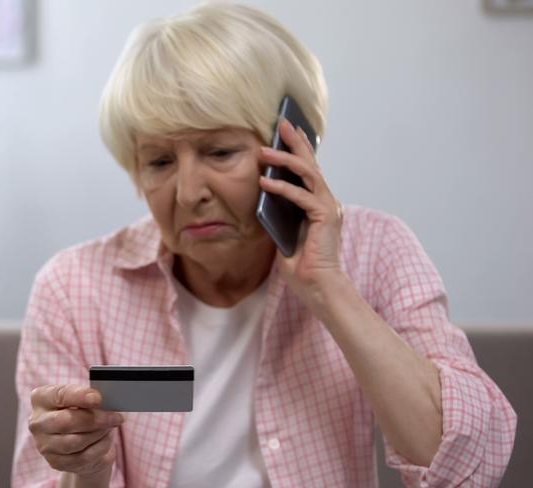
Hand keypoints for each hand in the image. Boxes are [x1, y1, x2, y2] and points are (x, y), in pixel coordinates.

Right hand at [28, 384, 123, 478]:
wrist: (80, 439)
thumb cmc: (82, 411)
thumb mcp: (84, 398)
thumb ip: (90, 397)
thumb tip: (104, 402)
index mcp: (41, 398)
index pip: (60, 395)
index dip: (79, 396)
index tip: (97, 398)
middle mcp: (38, 422)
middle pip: (66, 421)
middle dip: (95, 419)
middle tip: (115, 417)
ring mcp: (44, 444)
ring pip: (75, 441)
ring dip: (99, 433)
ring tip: (111, 426)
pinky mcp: (55, 462)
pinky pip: (82, 457)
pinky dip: (99, 447)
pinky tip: (105, 440)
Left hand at [259, 119, 344, 308]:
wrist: (318, 288)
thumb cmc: (302, 265)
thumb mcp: (283, 234)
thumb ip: (278, 214)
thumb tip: (262, 194)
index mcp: (318, 204)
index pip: (308, 171)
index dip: (298, 150)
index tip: (286, 131)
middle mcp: (326, 201)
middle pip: (311, 164)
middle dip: (296, 142)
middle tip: (283, 123)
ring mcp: (328, 207)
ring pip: (308, 174)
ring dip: (285, 159)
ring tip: (263, 150)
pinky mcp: (324, 217)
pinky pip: (301, 196)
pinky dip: (282, 187)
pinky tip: (265, 181)